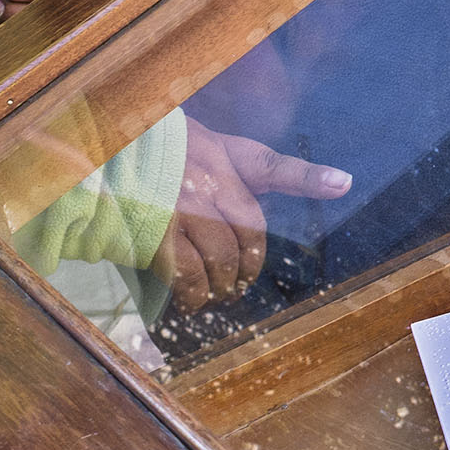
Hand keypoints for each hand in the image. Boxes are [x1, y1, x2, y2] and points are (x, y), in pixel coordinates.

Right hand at [155, 122, 351, 310]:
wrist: (107, 154)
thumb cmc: (164, 155)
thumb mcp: (212, 148)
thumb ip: (256, 171)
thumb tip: (331, 183)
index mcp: (226, 157)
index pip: (272, 167)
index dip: (310, 177)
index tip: (342, 182)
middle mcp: (209, 179)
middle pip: (249, 234)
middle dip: (247, 268)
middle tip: (238, 285)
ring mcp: (183, 206)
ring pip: (222, 258)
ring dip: (223, 285)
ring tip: (217, 295)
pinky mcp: (156, 232)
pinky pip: (188, 274)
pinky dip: (195, 295)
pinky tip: (192, 301)